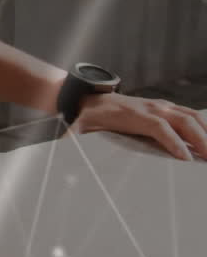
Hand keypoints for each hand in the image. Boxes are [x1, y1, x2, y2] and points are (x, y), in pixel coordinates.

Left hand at [73, 93, 206, 160]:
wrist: (90, 98)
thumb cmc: (88, 116)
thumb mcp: (77, 129)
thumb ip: (72, 140)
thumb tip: (64, 151)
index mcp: (133, 114)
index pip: (158, 126)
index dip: (172, 141)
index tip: (185, 159)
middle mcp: (151, 106)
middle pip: (182, 120)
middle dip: (199, 139)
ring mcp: (160, 105)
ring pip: (191, 116)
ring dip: (206, 132)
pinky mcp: (165, 107)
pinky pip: (190, 114)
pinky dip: (203, 125)